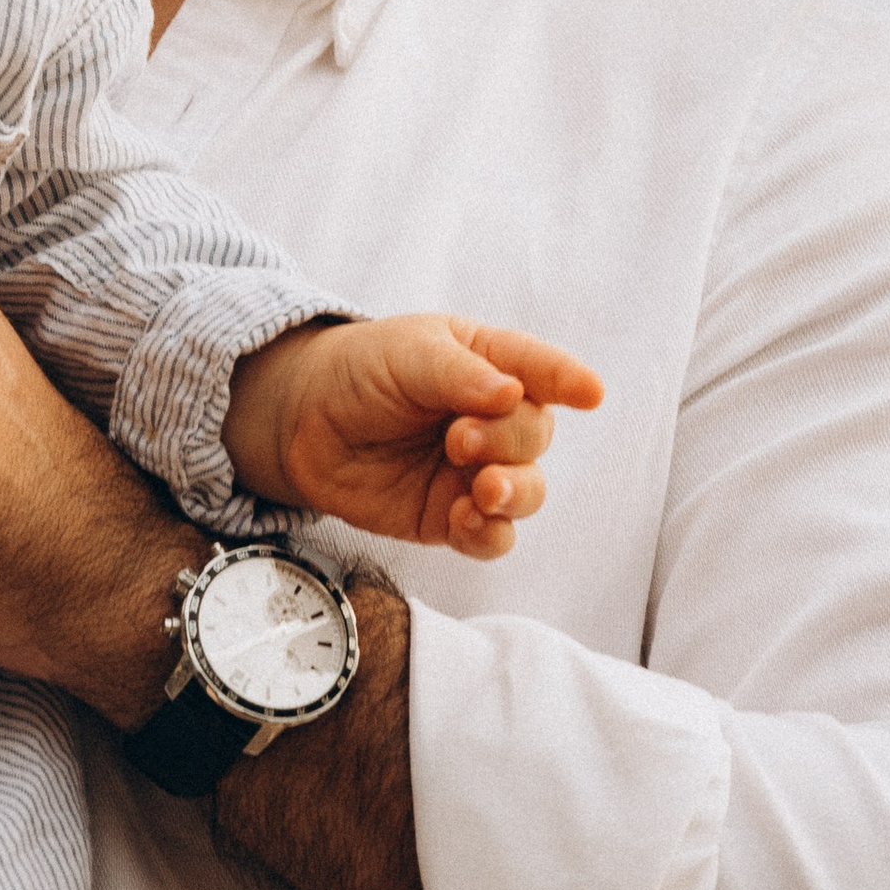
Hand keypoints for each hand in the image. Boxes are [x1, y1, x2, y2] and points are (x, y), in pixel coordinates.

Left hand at [225, 314, 603, 558]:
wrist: (299, 422)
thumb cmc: (359, 372)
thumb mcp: (407, 353)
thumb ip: (459, 373)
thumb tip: (510, 393)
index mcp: (489, 364)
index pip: (540, 369)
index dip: (568, 380)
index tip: (590, 393)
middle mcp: (492, 419)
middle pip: (535, 434)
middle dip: (510, 439)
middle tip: (461, 438)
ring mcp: (475, 471)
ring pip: (528, 491)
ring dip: (515, 492)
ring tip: (483, 488)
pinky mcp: (451, 515)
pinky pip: (492, 536)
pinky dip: (489, 532)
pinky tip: (467, 518)